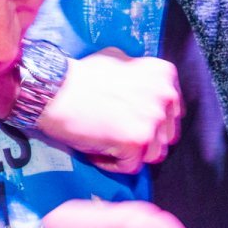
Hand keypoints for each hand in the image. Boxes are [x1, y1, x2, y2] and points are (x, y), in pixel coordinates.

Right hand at [37, 48, 180, 173]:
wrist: (55, 89)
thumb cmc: (81, 75)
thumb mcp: (119, 60)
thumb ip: (141, 77)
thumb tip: (147, 89)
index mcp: (163, 75)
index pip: (172, 112)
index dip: (151, 121)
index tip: (133, 122)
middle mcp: (164, 96)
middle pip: (165, 135)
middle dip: (142, 139)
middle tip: (117, 133)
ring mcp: (151, 120)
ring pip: (152, 155)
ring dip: (129, 154)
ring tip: (106, 141)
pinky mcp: (136, 142)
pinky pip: (130, 167)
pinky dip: (112, 164)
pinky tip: (97, 149)